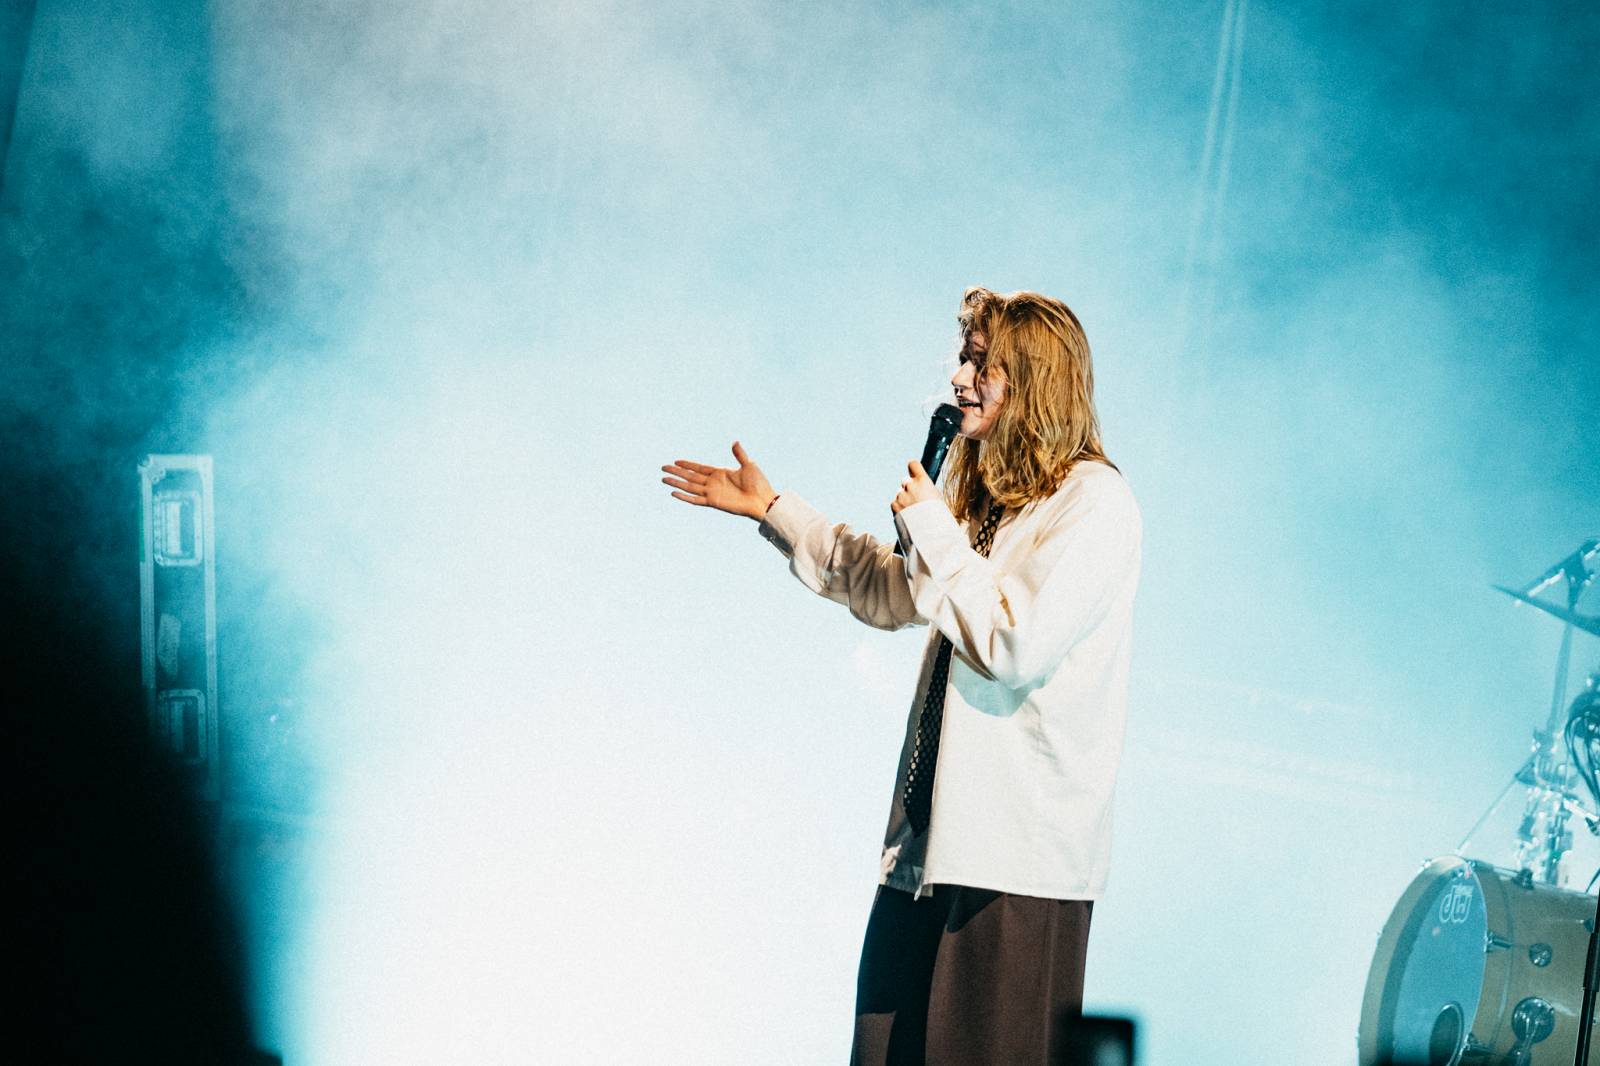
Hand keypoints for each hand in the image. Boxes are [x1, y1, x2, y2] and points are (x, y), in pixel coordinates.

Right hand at [661, 441, 777, 520]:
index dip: (687, 465)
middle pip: (690, 476)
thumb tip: (735, 442)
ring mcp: (712, 493)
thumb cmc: (758, 483)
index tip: (676, 461)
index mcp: (720, 473)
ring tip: (664, 478)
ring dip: (677, 482)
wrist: (763, 500)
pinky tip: (674, 493)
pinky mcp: (713, 502)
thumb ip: (739, 454)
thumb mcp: (749, 465)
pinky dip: (684, 497)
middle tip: (663, 467)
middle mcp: (713, 483)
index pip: (699, 468)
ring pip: (689, 487)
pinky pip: (695, 500)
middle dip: (677, 471)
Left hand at [891, 460, 939, 514]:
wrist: (931, 533)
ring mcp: (901, 496)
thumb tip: (923, 490)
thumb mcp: (937, 498)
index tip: (914, 475)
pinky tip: (908, 517)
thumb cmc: (939, 517)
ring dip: (904, 500)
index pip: (913, 464)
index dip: (913, 470)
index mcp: (923, 481)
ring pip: (900, 494)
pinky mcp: (894, 506)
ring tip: (913, 513)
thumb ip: (927, 490)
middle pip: (905, 481)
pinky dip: (899, 509)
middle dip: (909, 489)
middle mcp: (910, 486)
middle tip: (916, 501)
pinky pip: (895, 504)